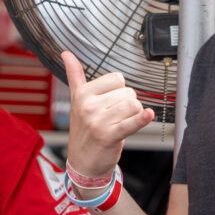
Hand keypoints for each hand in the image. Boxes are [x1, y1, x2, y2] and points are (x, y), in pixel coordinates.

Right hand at [62, 50, 153, 175]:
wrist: (82, 162)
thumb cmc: (83, 129)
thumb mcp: (77, 101)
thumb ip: (74, 75)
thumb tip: (66, 53)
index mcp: (82, 94)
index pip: (117, 78)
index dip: (119, 90)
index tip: (109, 102)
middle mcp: (88, 106)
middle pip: (128, 92)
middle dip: (127, 104)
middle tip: (114, 118)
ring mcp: (98, 121)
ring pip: (133, 104)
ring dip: (134, 114)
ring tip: (121, 124)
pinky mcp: (110, 136)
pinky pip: (132, 122)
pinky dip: (142, 118)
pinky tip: (148, 115)